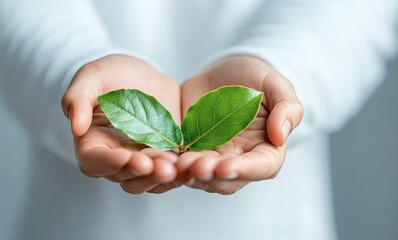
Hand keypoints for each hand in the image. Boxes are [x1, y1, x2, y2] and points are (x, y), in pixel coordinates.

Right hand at [61, 55, 181, 193]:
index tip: (126, 157)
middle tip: (160, 166)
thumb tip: (75, 127)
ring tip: (176, 166)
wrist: (144, 78)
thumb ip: (78, 98)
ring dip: (161, 177)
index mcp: (92, 142)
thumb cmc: (111, 76)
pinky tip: (190, 165)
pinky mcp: (164, 158)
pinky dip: (179, 172)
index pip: (94, 161)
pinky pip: (170, 173)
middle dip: (143, 173)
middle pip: (124, 176)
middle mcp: (116, 158)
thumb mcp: (93, 76)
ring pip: (148, 180)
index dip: (109, 162)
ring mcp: (141, 160)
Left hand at [177, 56, 302, 194]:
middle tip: (194, 166)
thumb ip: (286, 107)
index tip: (225, 166)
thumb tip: (281, 135)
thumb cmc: (255, 78)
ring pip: (202, 176)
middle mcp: (240, 160)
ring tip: (177, 164)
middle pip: (227, 179)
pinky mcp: (190, 151)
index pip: (261, 167)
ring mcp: (213, 158)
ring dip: (189, 173)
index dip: (244, 170)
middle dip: (210, 175)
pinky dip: (172, 164)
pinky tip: (161, 158)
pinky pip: (181, 163)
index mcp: (266, 149)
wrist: (223, 74)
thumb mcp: (275, 84)